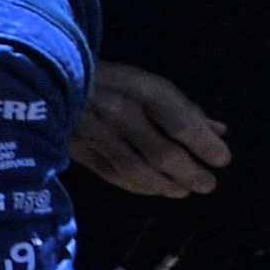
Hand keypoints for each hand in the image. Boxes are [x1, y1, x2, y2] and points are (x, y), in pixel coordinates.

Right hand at [70, 58, 230, 198]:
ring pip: (140, 170)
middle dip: (190, 173)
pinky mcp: (82, 151)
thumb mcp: (148, 83)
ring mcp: (99, 134)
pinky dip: (140, 187)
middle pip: (163, 153)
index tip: (222, 159)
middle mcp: (120, 113)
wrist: (47, 81)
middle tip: (208, 184)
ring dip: (167, 185)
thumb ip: (183, 108)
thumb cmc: (109, 79)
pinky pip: (115, 176)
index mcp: (141, 90)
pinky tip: (156, 189)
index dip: (205, 145)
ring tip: (184, 190)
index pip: (181, 123)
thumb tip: (219, 131)